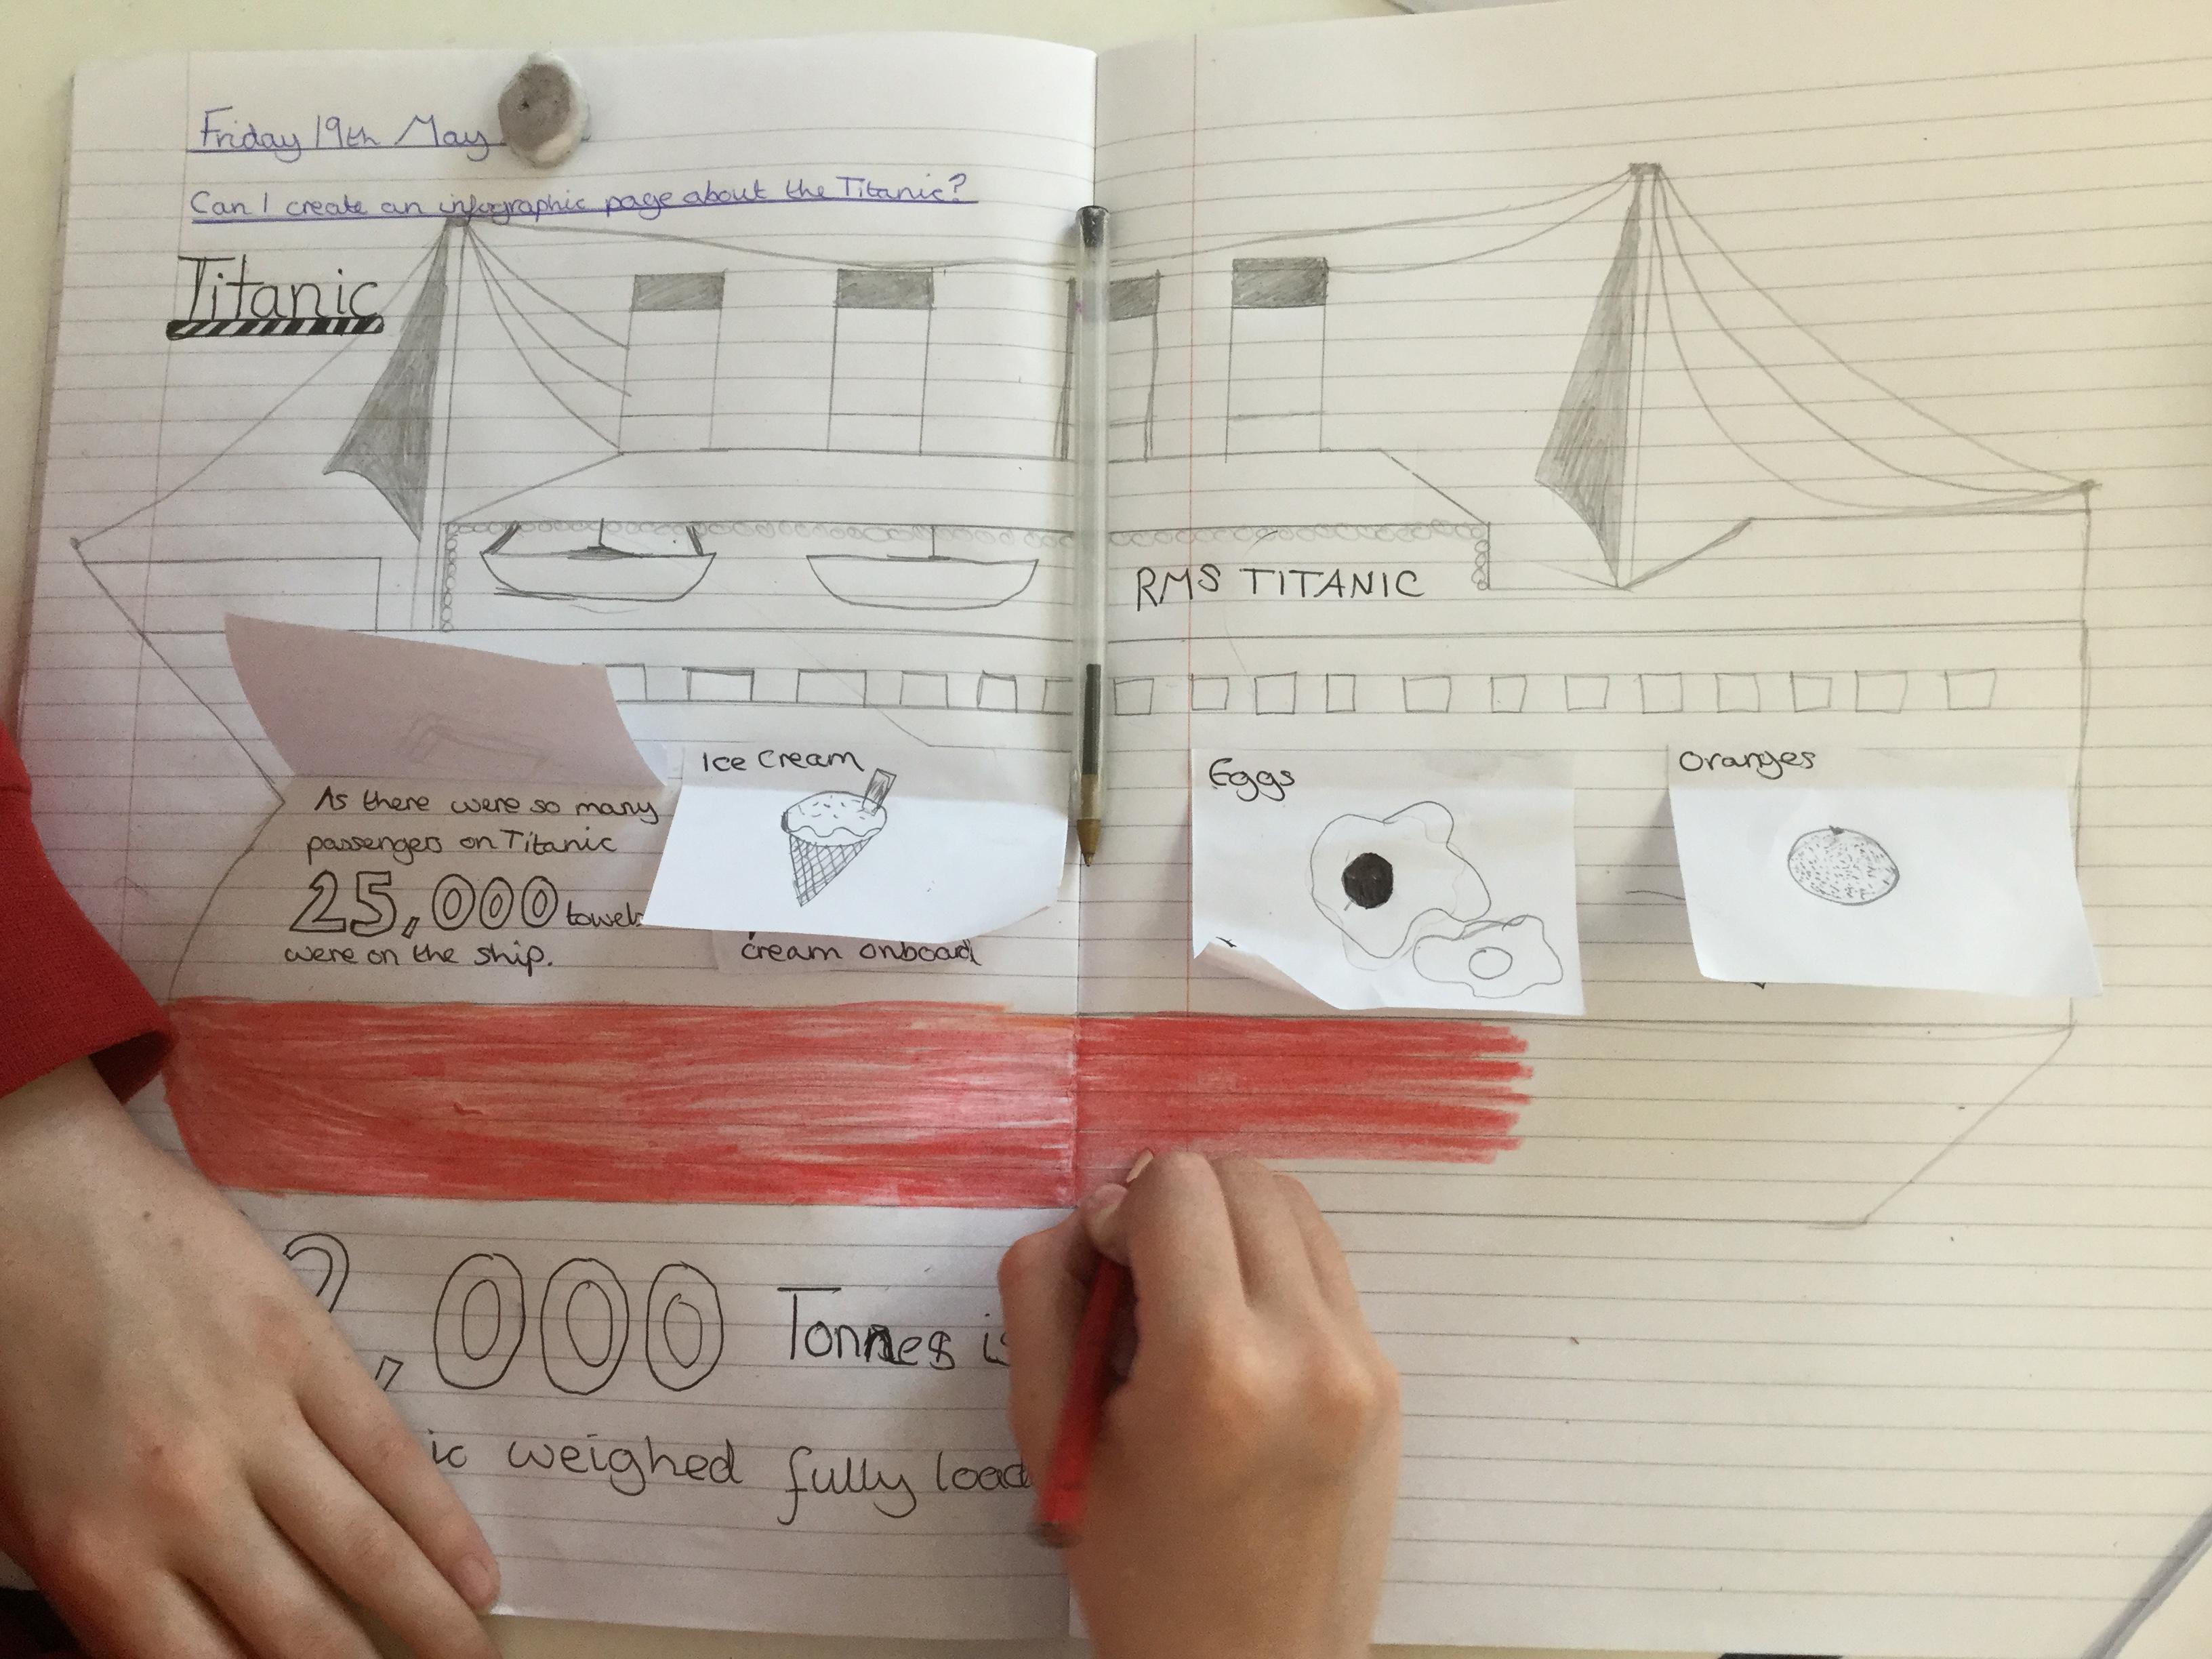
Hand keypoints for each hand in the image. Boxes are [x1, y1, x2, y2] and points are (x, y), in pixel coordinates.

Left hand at [0, 1059, 499, 1658]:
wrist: (25, 1206)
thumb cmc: (11, 1359)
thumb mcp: (25, 1507)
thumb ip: (106, 1591)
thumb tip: (195, 1646)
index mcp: (96, 1558)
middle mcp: (182, 1507)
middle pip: (303, 1634)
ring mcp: (254, 1426)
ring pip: (367, 1554)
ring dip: (430, 1621)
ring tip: (473, 1658)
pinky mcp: (306, 1355)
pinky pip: (389, 1458)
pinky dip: (441, 1527)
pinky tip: (477, 1574)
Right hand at [998, 1153, 1399, 1658]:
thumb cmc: (1138, 1567)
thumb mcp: (1050, 1433)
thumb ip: (1043, 1295)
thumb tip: (1089, 1213)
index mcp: (1214, 1365)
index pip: (1176, 1185)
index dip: (1119, 1207)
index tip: (1100, 1264)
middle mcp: (1305, 1347)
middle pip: (1238, 1177)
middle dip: (1173, 1201)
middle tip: (1136, 1272)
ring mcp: (1360, 1360)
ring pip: (1291, 1205)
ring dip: (1227, 1223)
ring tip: (1188, 1297)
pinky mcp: (1386, 1377)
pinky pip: (1324, 1265)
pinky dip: (1271, 1265)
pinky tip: (1234, 1331)